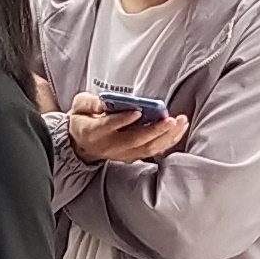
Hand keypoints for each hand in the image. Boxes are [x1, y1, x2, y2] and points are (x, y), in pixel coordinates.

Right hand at [65, 93, 188, 164]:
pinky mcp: (132, 156)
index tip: (137, 111)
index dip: (123, 119)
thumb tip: (102, 102)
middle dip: (155, 130)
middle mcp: (110, 145)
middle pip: (135, 140)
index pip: (109, 126)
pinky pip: (152, 151)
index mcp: (94, 131)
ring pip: (147, 148)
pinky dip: (168, 141)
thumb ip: (89, 103)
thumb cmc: (83, 120)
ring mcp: (122, 153)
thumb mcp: (78, 106)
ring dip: (167, 137)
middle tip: (170, 119)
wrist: (80, 143)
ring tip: (181, 122)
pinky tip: (179, 130)